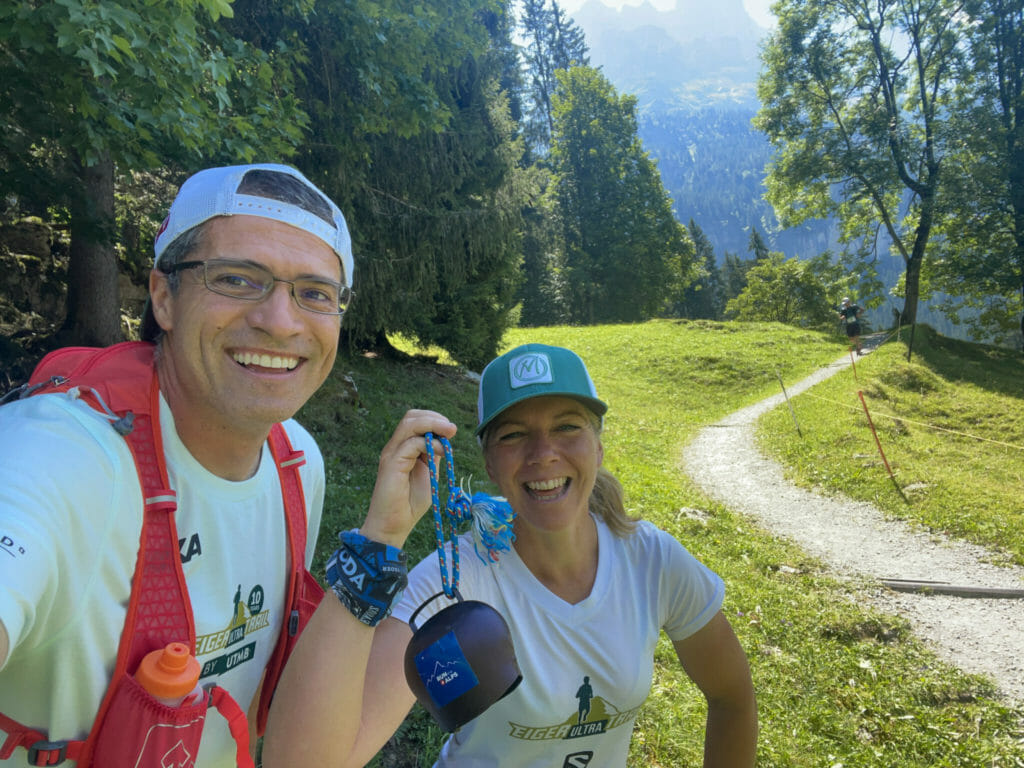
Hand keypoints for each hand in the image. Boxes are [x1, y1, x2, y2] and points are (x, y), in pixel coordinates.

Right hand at [360, 409, 456, 547]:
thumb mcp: (429, 473)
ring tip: (449, 432)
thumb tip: (444, 438)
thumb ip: (433, 455)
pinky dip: (430, 443)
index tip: (451, 429)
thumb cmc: (410, 503)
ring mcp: (391, 453)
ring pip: (409, 424)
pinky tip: (442, 452)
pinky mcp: (391, 463)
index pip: (415, 420)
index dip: (434, 419)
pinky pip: (411, 443)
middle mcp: (395, 446)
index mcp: (403, 447)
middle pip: (411, 417)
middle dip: (434, 417)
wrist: (394, 525)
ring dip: (433, 424)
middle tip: (451, 428)